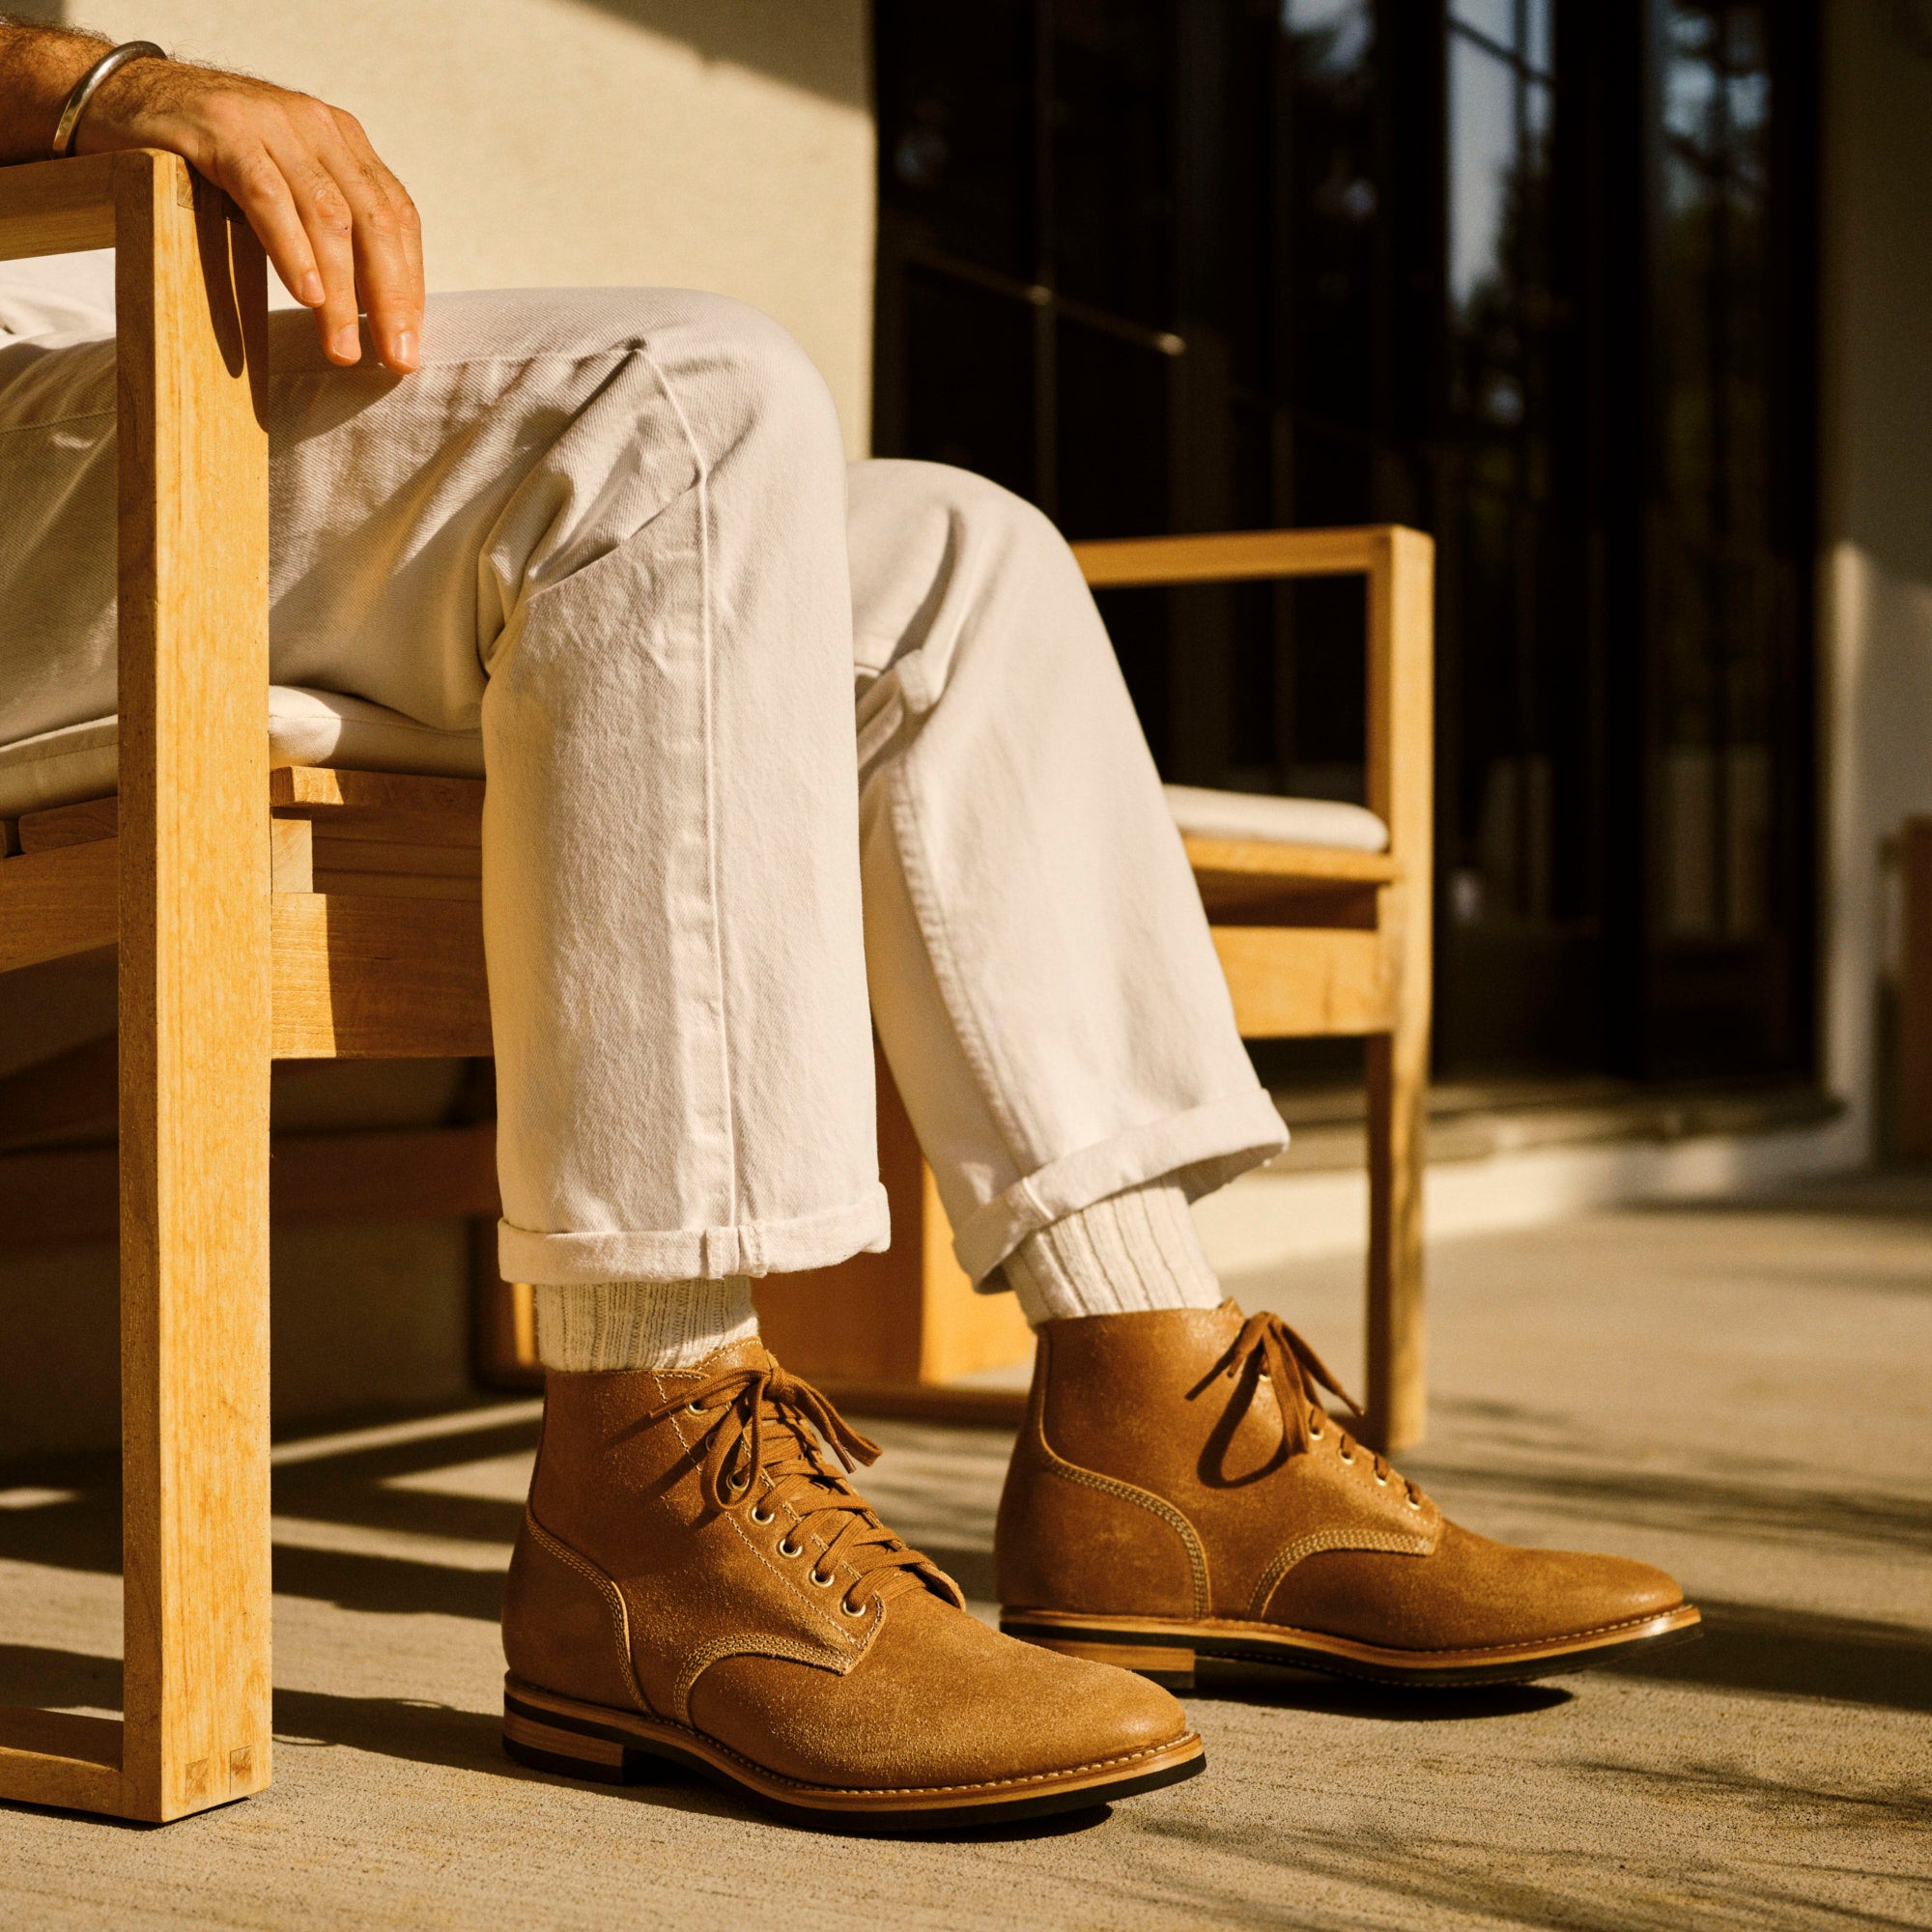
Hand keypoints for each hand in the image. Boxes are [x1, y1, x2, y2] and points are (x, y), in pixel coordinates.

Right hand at [76, 59, 421, 373]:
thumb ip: (325, 227)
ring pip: (326, 215)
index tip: (410, 345)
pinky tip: (305, 295)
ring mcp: (271, 122)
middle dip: (390, 297)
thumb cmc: (207, 159)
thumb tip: (372, 312)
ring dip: (340, 291)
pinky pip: (267, 195)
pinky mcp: (221, 130)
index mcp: (342, 142)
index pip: (396, 218)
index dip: (409, 284)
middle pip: (373, 221)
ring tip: (341, 347)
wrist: (121, 97)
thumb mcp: (281, 186)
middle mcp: (316, 126)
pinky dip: (291, 248)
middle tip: (394, 357)